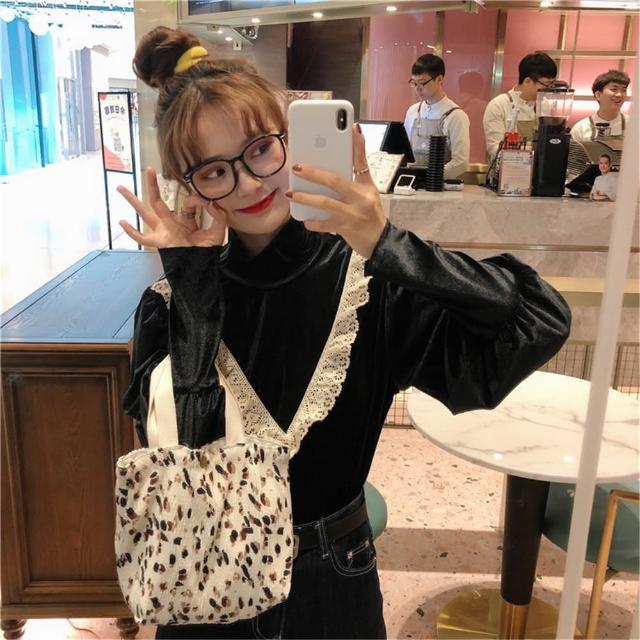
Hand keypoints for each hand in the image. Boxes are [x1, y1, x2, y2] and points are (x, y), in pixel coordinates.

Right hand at [117, 168, 226, 247]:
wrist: (202, 268)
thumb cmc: (207, 252)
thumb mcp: (217, 232)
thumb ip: (218, 216)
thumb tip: (209, 202)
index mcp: (184, 221)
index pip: (186, 204)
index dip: (196, 200)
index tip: (206, 202)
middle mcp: (170, 224)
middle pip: (158, 201)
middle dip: (152, 185)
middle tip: (148, 169)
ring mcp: (162, 232)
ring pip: (145, 213)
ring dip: (133, 201)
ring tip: (120, 188)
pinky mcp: (160, 242)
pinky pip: (143, 238)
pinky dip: (132, 232)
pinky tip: (122, 222)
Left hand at [286, 124, 385, 258]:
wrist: (380, 241)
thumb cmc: (371, 213)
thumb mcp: (368, 191)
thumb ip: (357, 172)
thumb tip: (346, 150)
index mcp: (365, 186)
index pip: (361, 161)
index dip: (358, 145)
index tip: (352, 127)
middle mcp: (360, 198)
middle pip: (335, 181)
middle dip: (314, 173)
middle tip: (297, 167)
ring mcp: (352, 214)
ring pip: (325, 203)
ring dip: (306, 198)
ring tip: (291, 194)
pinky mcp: (345, 229)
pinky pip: (324, 225)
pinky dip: (312, 222)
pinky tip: (304, 219)